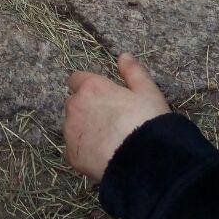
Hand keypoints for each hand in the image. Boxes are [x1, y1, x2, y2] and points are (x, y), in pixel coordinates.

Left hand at [64, 53, 170, 182]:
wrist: (146, 161)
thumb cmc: (148, 122)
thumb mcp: (148, 93)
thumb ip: (134, 72)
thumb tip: (124, 56)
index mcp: (90, 87)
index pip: (76, 79)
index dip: (89, 87)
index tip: (103, 97)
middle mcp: (74, 106)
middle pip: (74, 103)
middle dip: (86, 109)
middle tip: (111, 122)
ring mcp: (70, 131)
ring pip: (72, 126)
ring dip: (84, 129)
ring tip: (108, 142)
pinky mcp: (71, 155)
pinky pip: (74, 150)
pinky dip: (84, 151)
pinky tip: (102, 157)